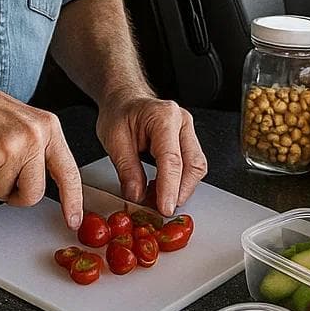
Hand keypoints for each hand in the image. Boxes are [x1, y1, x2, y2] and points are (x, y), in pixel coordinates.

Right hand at [0, 75, 83, 227]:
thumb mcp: (28, 123)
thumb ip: (41, 151)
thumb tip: (50, 183)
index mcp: (48, 128)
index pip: (68, 172)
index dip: (73, 200)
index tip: (73, 219)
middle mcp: (33, 137)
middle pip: (34, 193)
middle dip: (17, 194)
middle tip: (4, 174)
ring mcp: (9, 147)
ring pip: (5, 192)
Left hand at [96, 95, 206, 217]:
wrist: (125, 100)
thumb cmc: (119, 113)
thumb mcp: (113, 139)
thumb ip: (126, 169)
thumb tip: (137, 195)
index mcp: (163, 116)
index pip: (171, 158)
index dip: (169, 187)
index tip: (164, 208)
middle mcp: (182, 121)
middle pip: (192, 164)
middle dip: (179, 192)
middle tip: (160, 209)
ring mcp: (189, 131)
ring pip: (196, 167)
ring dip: (181, 189)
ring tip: (157, 199)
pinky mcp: (189, 141)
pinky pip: (191, 166)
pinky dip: (179, 182)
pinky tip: (162, 189)